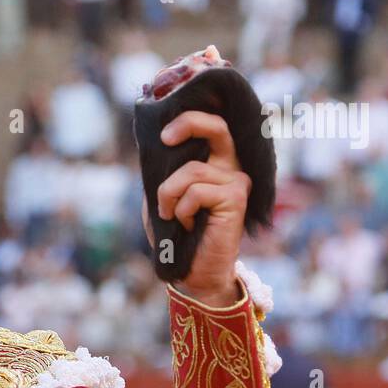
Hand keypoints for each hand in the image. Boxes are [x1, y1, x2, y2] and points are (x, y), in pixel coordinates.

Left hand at [141, 110, 247, 306]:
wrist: (190, 272)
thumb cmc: (175, 234)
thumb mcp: (161, 194)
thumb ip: (162, 168)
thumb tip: (151, 139)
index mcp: (213, 161)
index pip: (209, 125)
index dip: (191, 115)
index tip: (164, 128)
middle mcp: (229, 166)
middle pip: (216, 127)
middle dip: (188, 124)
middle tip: (165, 138)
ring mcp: (236, 180)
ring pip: (192, 170)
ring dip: (168, 195)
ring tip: (172, 215)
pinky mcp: (236, 198)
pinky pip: (196, 191)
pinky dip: (181, 209)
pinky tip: (186, 224)